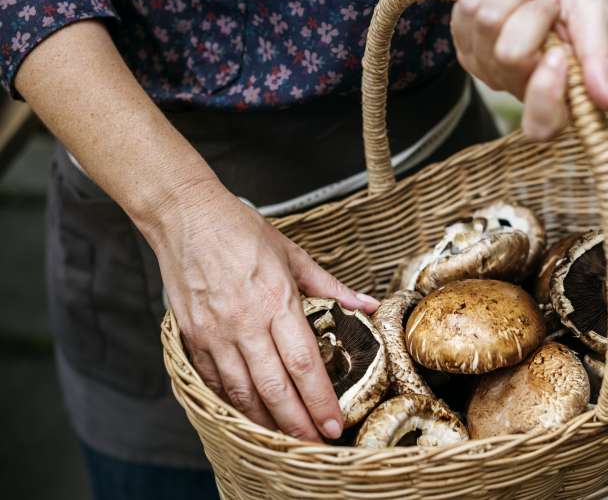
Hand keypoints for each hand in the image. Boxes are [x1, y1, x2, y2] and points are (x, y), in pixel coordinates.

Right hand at [148, 181, 379, 441]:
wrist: (186, 216)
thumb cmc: (241, 230)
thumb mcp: (292, 253)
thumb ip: (330, 286)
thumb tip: (366, 304)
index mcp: (277, 300)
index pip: (304, 362)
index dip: (320, 399)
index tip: (335, 424)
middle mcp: (245, 322)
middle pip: (275, 387)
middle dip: (297, 423)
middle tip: (315, 444)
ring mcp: (216, 332)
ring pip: (242, 391)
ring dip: (265, 421)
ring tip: (285, 439)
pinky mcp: (192, 335)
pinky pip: (213, 379)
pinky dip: (231, 402)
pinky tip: (247, 414)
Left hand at [452, 0, 607, 139]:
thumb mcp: (593, 14)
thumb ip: (598, 57)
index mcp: (558, 90)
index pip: (542, 125)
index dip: (545, 94)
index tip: (558, 55)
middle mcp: (520, 87)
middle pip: (509, 56)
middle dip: (532, 12)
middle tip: (549, 1)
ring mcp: (487, 69)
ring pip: (486, 25)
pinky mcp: (464, 46)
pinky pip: (466, 11)